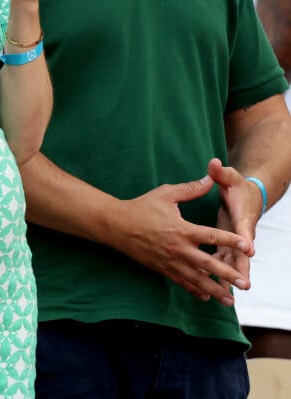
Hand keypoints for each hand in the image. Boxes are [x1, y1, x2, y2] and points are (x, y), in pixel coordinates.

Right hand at [111, 175, 252, 304]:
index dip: (231, 241)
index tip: (247, 246)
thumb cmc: (142, 207)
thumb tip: (209, 179)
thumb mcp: (166, 194)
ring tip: (230, 300)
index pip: (212, 236)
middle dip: (228, 275)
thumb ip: (190, 189)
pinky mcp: (162, 269)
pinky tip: (206, 297)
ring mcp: (170, 262)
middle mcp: (179, 249)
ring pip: (197, 280)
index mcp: (182, 229)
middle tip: (245, 283)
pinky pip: (182, 283)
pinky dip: (195, 290)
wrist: (117, 225)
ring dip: (215, 290)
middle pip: (209, 265)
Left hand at [207, 157, 258, 289]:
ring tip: (226, 296)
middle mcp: (241, 234)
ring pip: (232, 264)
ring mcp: (234, 244)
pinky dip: (218, 276)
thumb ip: (221, 172)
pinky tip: (210, 290)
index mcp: (241, 216)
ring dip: (230, 278)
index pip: (245, 228)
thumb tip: (214, 163)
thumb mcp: (231, 178)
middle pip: (242, 253)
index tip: (249, 249)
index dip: (246, 238)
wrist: (247, 198)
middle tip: (244, 283)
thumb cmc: (237, 187)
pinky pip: (222, 264)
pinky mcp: (227, 248)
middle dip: (242, 268)